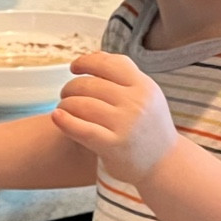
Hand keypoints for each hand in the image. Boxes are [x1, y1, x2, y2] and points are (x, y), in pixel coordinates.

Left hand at [52, 52, 177, 183]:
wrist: (164, 164)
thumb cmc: (149, 127)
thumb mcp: (146, 96)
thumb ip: (123, 75)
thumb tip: (95, 55)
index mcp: (144, 86)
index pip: (108, 63)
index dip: (86, 61)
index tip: (74, 67)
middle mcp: (136, 103)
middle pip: (91, 84)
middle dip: (72, 86)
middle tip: (66, 94)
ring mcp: (125, 125)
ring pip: (82, 104)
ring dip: (66, 104)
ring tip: (63, 108)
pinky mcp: (113, 146)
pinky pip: (81, 129)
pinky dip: (65, 121)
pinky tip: (56, 117)